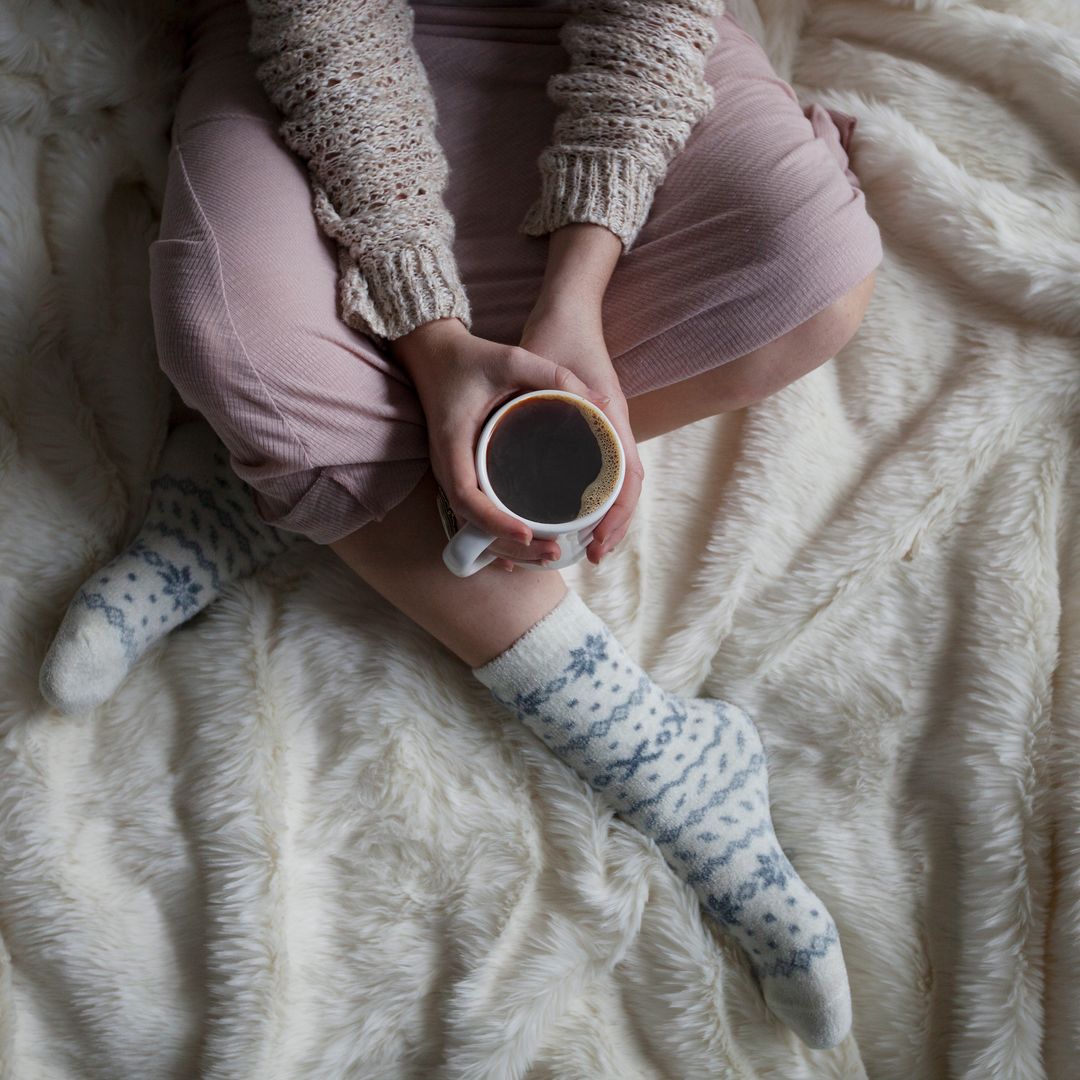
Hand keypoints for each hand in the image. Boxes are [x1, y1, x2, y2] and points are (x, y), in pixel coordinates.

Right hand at [391, 317, 612, 568]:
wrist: (431, 353)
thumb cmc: (469, 357)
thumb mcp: (511, 358)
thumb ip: (553, 375)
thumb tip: (602, 402)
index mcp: (453, 443)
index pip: (467, 497)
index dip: (495, 521)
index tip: (527, 533)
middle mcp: (447, 466)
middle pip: (472, 523)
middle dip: (510, 545)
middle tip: (554, 551)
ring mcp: (451, 472)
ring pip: (473, 525)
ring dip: (506, 546)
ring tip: (549, 553)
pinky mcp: (460, 472)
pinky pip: (475, 513)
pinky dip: (498, 532)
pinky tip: (527, 543)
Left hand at [519, 297, 644, 567]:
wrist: (566, 310)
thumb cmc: (560, 336)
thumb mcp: (551, 366)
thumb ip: (555, 389)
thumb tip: (557, 425)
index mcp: (611, 418)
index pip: (628, 479)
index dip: (618, 516)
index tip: (598, 544)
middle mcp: (613, 427)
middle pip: (625, 489)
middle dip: (613, 527)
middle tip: (590, 556)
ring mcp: (604, 429)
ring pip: (614, 483)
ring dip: (604, 516)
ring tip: (583, 545)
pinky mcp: (589, 427)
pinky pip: (598, 471)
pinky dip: (591, 497)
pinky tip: (567, 512)